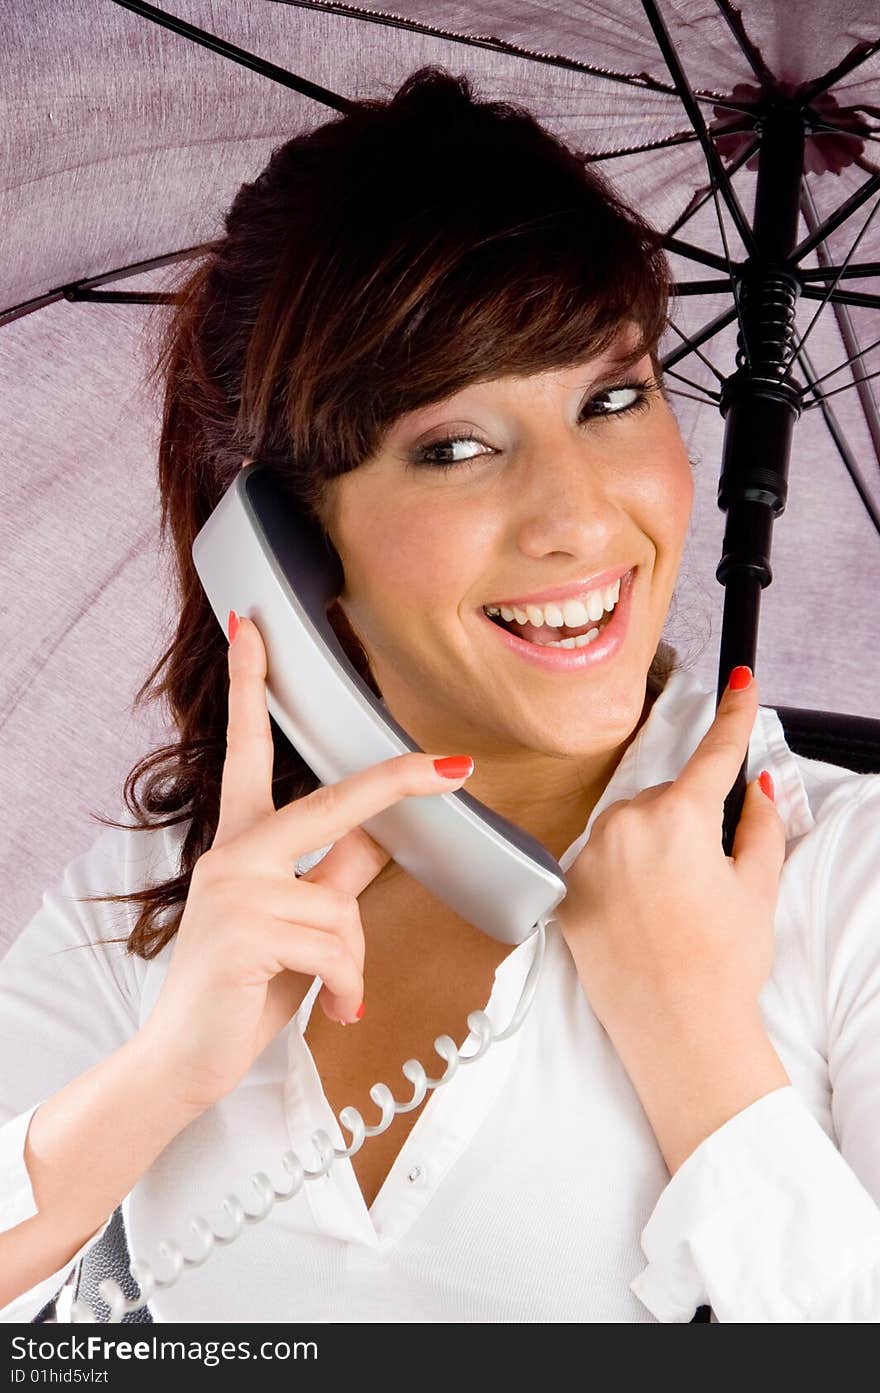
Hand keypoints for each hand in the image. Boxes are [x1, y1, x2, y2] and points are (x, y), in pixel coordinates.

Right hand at [137, 613, 474, 1113]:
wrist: (183, 1059)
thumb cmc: (239, 988)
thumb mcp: (292, 922)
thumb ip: (330, 874)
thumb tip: (379, 835)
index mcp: (240, 844)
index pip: (245, 750)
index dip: (252, 686)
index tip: (251, 627)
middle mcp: (232, 855)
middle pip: (332, 804)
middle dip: (397, 783)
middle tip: (455, 768)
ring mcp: (235, 891)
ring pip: (344, 908)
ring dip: (352, 962)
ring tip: (330, 992)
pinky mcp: (244, 932)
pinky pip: (336, 950)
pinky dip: (345, 989)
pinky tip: (328, 1008)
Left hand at [554, 669, 786, 1074]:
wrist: (679, 1030)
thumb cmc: (723, 964)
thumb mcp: (757, 887)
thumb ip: (759, 824)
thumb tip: (760, 784)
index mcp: (678, 816)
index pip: (713, 754)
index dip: (734, 717)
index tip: (742, 684)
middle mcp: (624, 824)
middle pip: (662, 799)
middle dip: (684, 823)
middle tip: (705, 880)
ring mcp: (588, 856)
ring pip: (627, 827)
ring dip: (648, 847)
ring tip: (670, 907)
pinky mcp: (564, 889)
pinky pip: (597, 860)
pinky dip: (618, 874)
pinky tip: (638, 916)